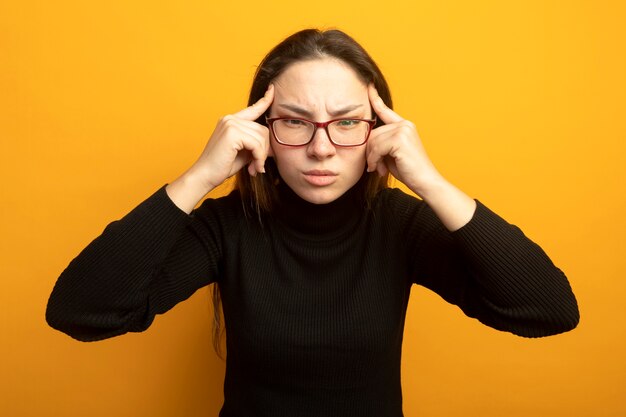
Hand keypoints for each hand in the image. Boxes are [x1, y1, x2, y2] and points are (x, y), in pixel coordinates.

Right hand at [166, 85, 273, 212]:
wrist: (204, 176)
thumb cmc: (222, 166)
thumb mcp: (242, 152)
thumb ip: (254, 143)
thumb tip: (270, 145)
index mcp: (231, 121)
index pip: (253, 108)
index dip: (265, 100)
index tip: (272, 89)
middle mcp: (230, 119)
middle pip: (262, 129)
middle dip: (264, 150)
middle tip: (258, 166)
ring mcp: (230, 124)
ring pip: (261, 137)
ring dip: (261, 156)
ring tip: (255, 168)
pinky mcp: (232, 133)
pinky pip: (256, 144)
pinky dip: (258, 158)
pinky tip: (254, 168)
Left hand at [366, 84, 441, 196]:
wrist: (425, 181)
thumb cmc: (409, 171)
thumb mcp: (391, 154)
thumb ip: (381, 144)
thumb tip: (366, 143)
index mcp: (404, 126)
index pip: (385, 110)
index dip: (374, 98)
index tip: (368, 85)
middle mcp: (405, 124)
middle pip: (373, 133)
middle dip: (371, 152)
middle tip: (376, 167)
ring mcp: (403, 130)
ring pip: (373, 141)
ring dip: (372, 158)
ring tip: (379, 169)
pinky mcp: (400, 139)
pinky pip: (376, 148)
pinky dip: (375, 160)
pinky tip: (380, 169)